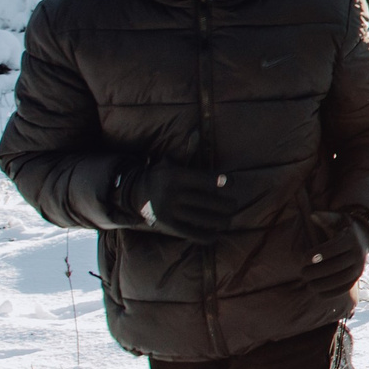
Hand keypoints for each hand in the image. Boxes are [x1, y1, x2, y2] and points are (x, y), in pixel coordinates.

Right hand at [117, 163, 254, 241]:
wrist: (134, 195)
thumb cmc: (160, 176)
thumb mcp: (170, 162)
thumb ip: (186, 151)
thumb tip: (197, 133)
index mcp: (175, 176)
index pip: (205, 179)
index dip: (221, 181)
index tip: (231, 183)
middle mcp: (172, 193)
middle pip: (208, 201)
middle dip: (226, 205)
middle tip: (234, 206)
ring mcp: (169, 210)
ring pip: (203, 218)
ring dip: (220, 221)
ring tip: (228, 220)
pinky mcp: (167, 225)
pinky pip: (191, 233)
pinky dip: (206, 236)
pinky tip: (216, 235)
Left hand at [302, 210, 368, 294]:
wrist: (363, 238)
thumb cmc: (343, 228)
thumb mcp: (337, 219)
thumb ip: (325, 218)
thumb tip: (313, 216)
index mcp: (351, 239)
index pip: (334, 248)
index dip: (318, 255)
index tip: (303, 260)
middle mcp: (358, 254)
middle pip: (337, 265)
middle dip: (318, 271)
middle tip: (303, 273)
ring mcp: (360, 267)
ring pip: (342, 279)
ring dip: (324, 284)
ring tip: (309, 285)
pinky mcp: (358, 277)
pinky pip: (346, 287)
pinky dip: (333, 292)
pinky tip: (319, 294)